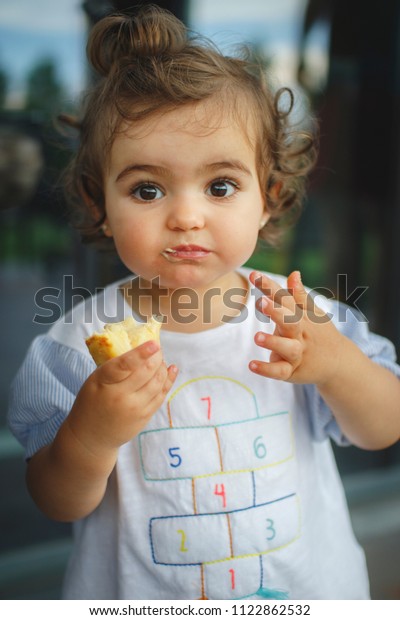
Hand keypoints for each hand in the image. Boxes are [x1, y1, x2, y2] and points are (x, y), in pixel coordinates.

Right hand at [67, 340, 177, 456]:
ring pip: (157, 383)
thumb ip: (114, 366)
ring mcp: (134, 408)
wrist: (91, 436)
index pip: (125, 365)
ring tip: (160, 359)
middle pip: (146, 372)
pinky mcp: (144, 417)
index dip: (142, 353)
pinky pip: (160, 395)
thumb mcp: (95, 381)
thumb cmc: (92, 401)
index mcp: (104, 382)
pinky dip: (168, 380)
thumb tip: (138, 347)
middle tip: (157, 348)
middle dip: (156, 357)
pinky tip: (171, 369)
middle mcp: (120, 396)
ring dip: (162, 367)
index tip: (155, 344)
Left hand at [249, 270, 344, 386]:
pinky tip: (251, 365)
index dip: (269, 286)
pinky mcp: (291, 371)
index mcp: (301, 316)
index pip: (285, 299)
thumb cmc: (319, 333)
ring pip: (287, 348)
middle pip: (290, 321)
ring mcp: (297, 353)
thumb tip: (293, 273)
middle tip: (261, 302)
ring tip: (256, 337)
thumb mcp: (313, 314)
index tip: (253, 275)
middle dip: (276, 312)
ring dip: (273, 342)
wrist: (338, 363)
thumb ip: (299, 296)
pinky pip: (279, 372)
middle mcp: (300, 333)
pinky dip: (266, 369)